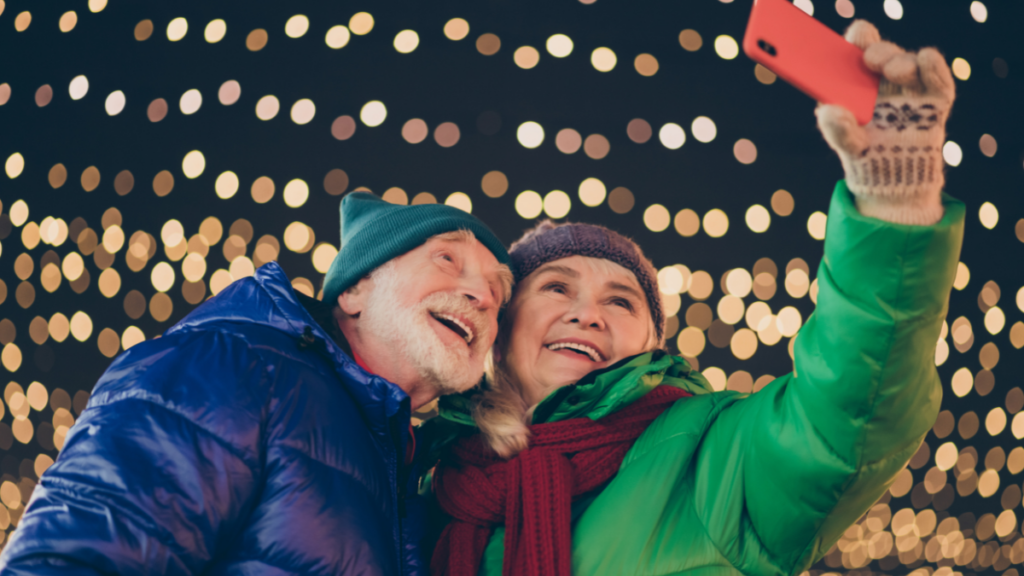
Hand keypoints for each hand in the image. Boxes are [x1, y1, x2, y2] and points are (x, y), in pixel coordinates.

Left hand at [815, 20, 955, 224]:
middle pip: (885, 54)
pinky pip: (938, 81)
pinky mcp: (935, 103)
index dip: (860, 38)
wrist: (895, 181)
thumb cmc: (866, 156)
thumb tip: (829, 111)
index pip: (860, 52)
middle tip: (871, 60)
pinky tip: (927, 59)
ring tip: (895, 72)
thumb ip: (837, 129)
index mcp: (860, 84)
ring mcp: (911, 90)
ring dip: (902, 61)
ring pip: (910, 63)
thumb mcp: (848, 144)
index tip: (858, 35)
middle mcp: (886, 82)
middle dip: (880, 51)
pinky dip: (935, 69)